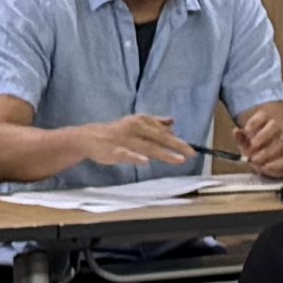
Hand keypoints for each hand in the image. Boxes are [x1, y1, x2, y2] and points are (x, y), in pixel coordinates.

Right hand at [76, 113, 199, 174]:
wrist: (90, 137)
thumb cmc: (116, 131)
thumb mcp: (136, 123)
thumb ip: (155, 122)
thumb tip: (172, 121)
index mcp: (141, 121)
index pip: (163, 131)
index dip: (177, 140)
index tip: (192, 149)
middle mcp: (135, 128)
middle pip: (159, 138)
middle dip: (177, 145)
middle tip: (192, 153)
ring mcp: (125, 140)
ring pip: (148, 147)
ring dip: (164, 153)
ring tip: (179, 160)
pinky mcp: (114, 150)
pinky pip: (126, 154)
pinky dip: (136, 157)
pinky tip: (145, 162)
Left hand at [226, 98, 282, 182]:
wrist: (279, 161)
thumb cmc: (260, 150)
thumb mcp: (248, 144)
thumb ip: (241, 138)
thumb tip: (236, 131)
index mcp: (268, 122)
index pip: (263, 115)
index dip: (254, 122)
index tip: (246, 131)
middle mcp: (280, 129)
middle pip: (274, 126)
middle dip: (261, 137)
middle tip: (251, 148)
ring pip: (282, 143)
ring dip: (267, 153)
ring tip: (255, 160)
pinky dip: (275, 165)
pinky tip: (265, 167)